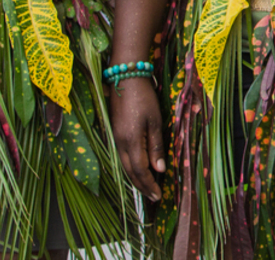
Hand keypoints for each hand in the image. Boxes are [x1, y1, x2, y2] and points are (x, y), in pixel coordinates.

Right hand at [110, 76, 165, 200]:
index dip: (149, 185)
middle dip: (141, 186)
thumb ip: (156, 146)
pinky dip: (130, 167)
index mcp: (130, 142)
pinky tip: (138, 168)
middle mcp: (119, 143)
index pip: (139, 171)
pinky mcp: (115, 132)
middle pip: (129, 172)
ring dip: (135, 178)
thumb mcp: (154, 121)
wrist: (125, 77)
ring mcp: (115, 138)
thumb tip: (160, 169)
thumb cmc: (143, 97)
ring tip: (147, 186)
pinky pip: (121, 156)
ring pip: (123, 165)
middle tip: (153, 196)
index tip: (158, 195)